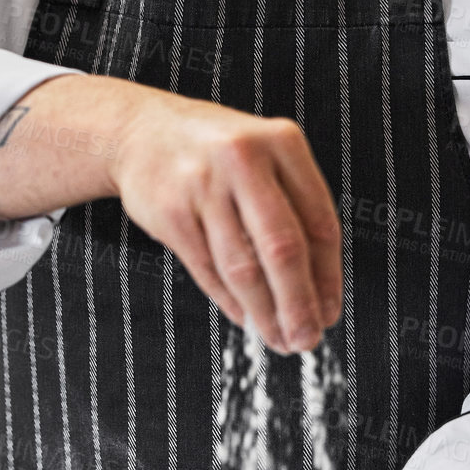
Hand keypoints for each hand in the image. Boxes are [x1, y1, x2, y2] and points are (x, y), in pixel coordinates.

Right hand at [111, 85, 341, 353]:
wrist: (140, 131)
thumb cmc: (217, 154)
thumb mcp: (265, 159)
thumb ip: (295, 210)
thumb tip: (318, 293)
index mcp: (283, 142)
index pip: (319, 222)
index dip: (327, 277)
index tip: (329, 313)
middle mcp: (244, 159)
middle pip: (283, 248)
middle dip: (298, 304)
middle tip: (307, 339)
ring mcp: (203, 185)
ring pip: (242, 267)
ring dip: (264, 312)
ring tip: (278, 338)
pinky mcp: (171, 211)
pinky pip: (208, 269)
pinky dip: (229, 300)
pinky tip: (244, 316)